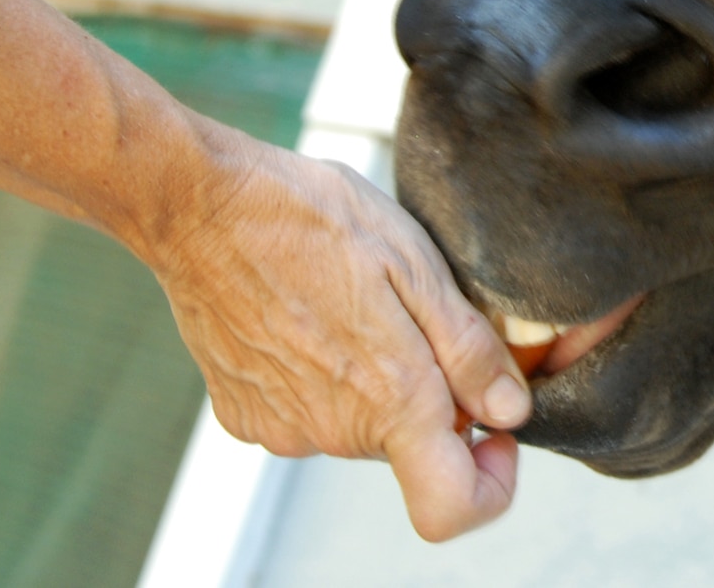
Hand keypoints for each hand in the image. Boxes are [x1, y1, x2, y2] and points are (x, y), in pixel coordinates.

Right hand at [148, 129, 532, 541]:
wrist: (204, 207)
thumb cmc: (313, 220)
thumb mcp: (417, 265)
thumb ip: (467, 350)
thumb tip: (510, 411)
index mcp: (386, 398)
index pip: (448, 506)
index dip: (488, 481)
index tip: (496, 426)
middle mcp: (330, 431)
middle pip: (411, 444)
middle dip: (434, 395)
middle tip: (422, 315)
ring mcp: (281, 427)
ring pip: (364, 423)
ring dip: (380, 379)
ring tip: (361, 300)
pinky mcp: (244, 414)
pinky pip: (311, 412)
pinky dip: (328, 375)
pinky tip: (316, 311)